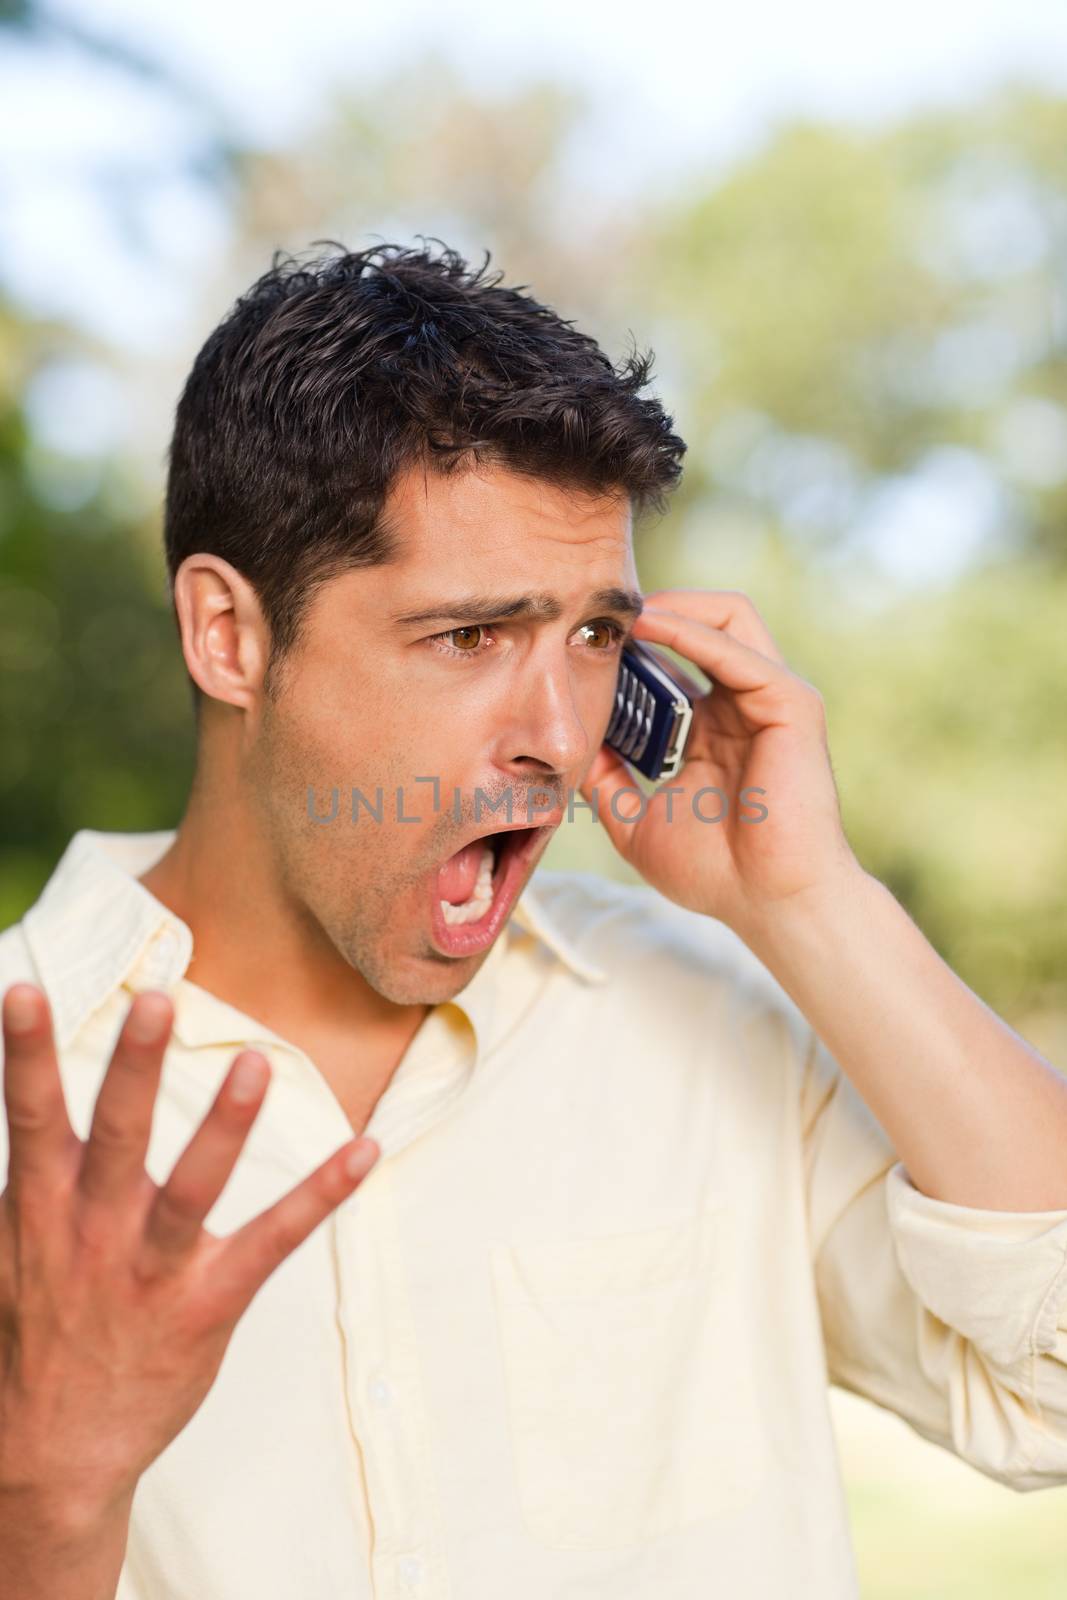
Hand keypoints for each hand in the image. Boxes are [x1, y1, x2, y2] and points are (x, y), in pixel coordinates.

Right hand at [0, 982, 378, 1532]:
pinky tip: (366, 1150)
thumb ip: (22, 1177)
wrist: (46, 1455)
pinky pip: (273, 1241)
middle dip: (132, 1068)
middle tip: (156, 1000)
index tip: (27, 989)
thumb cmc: (29, 1334)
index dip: (29, 1052)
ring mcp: (153, 1270)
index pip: (29, 1116)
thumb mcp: (2, 1252)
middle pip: (115, 1137)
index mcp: (38, 1209)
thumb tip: (17, 1106)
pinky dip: (321, 1195)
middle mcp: (93, 1232)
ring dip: (224, 1126)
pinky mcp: (209, 1304)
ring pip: (192, 1188)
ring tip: (256, 1062)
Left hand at [578, 587, 861, 932]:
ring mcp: (772, 698)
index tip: (581, 643)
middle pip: (704, 621)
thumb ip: (605, 782)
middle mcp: (744, 703)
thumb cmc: (718, 873)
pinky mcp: (791, 704)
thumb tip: (564, 751)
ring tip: (623, 611)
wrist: (771, 904)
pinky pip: (738, 649)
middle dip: (652, 609)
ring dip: (673, 604)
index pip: (675, 658)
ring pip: (729, 615)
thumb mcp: (636, 822)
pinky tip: (652, 629)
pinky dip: (692, 633)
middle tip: (599, 616)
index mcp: (712, 726)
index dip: (632, 645)